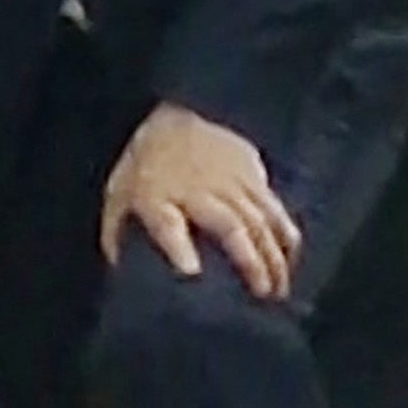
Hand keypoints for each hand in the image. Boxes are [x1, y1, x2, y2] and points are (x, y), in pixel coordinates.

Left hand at [100, 103, 302, 300]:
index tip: (191, 271)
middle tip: (263, 295)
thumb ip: (116, 233)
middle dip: (250, 261)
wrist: (172, 112)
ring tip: (281, 287)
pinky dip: (284, 230)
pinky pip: (273, 202)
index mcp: (158, 195)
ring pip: (260, 217)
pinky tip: (291, 254)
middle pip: (231, 226)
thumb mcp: (119, 195)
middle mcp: (199, 187)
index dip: (178, 246)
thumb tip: (118, 268)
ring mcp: (230, 176)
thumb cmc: (145, 164)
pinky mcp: (251, 167)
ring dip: (274, 254)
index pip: (167, 223)